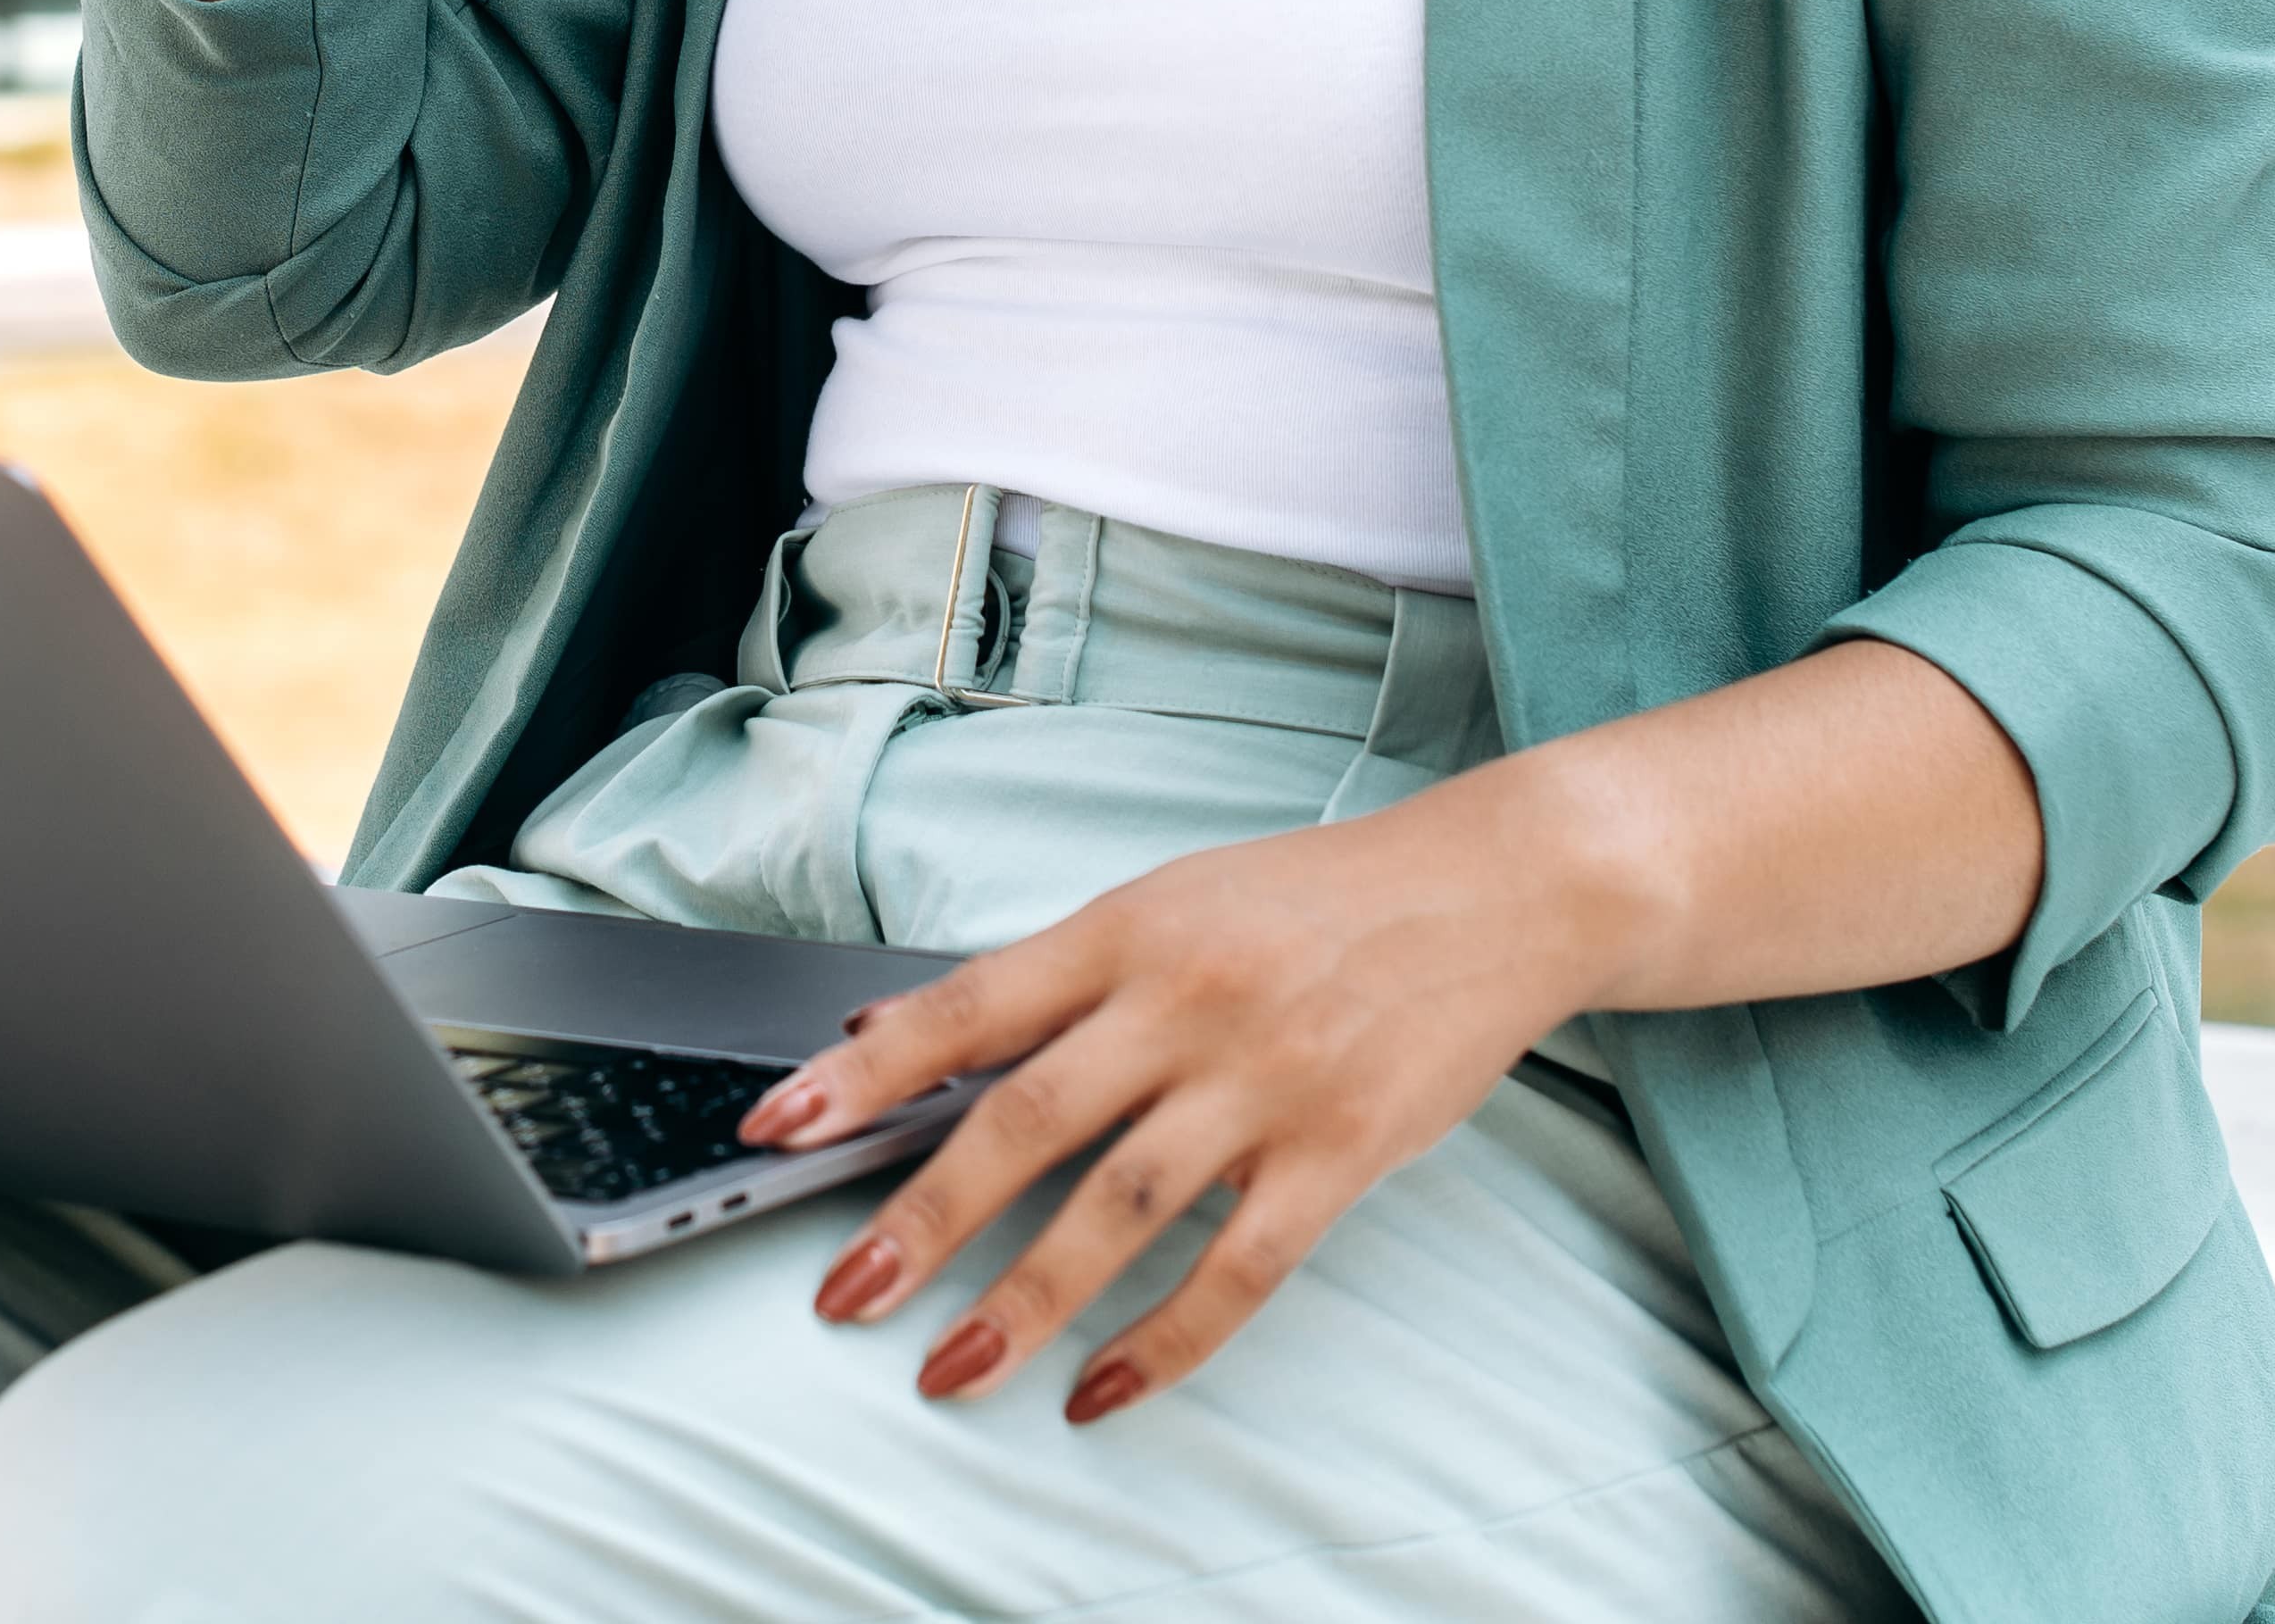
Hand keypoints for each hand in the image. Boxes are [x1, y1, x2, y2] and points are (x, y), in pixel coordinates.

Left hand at [729, 775, 1636, 1424]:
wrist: (1495, 890)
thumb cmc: (1315, 899)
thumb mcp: (1167, 901)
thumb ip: (1044, 977)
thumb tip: (893, 1028)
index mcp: (1126, 930)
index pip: (969, 1006)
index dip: (867, 1070)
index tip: (778, 1125)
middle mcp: (1185, 1002)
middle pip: (1029, 1120)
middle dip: (925, 1216)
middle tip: (845, 1293)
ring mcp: (1265, 1082)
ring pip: (1119, 1207)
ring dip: (1024, 1299)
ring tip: (951, 1368)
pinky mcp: (1341, 1151)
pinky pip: (1238, 1267)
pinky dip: (1162, 1337)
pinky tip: (1099, 1384)